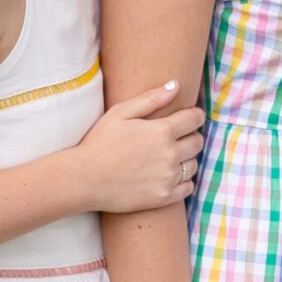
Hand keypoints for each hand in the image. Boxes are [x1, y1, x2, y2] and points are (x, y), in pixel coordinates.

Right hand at [71, 82, 203, 214]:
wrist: (84, 180)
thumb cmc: (99, 143)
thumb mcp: (120, 113)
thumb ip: (151, 98)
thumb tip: (175, 84)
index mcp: (162, 131)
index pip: (195, 119)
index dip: (194, 116)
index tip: (189, 118)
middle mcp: (170, 154)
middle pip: (198, 142)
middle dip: (190, 136)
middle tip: (175, 139)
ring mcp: (168, 178)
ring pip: (194, 164)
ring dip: (186, 159)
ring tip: (167, 158)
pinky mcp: (164, 197)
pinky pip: (188, 187)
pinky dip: (183, 181)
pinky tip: (167, 176)